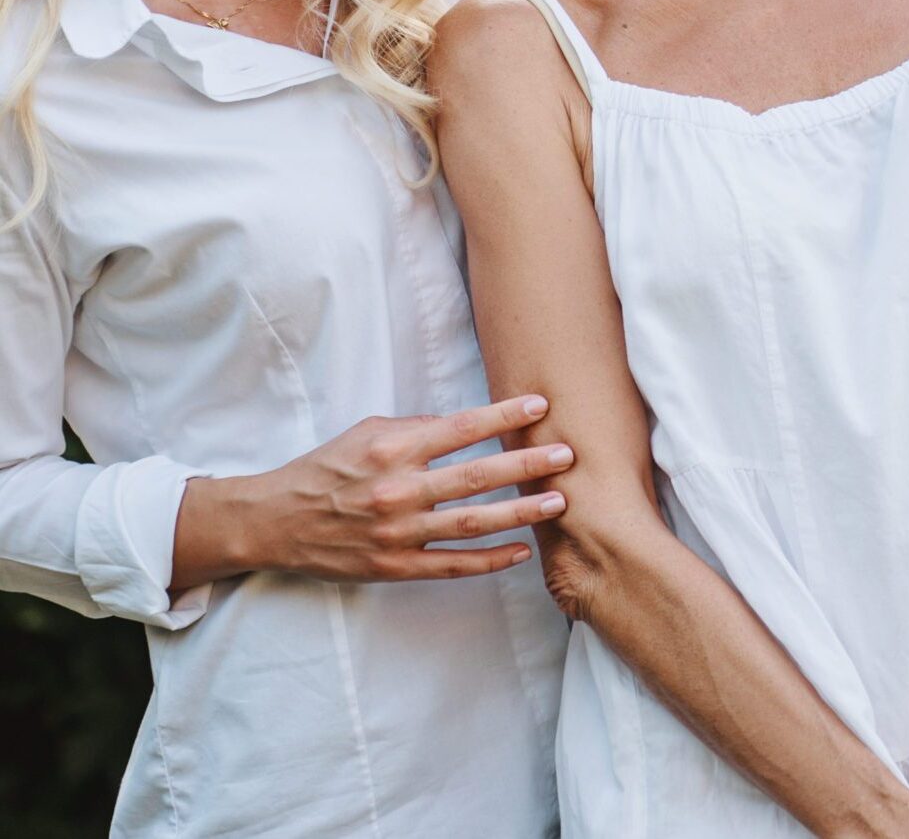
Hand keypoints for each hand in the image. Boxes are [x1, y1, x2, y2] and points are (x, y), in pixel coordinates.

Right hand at [175, 395, 574, 587]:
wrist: (275, 521)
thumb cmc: (327, 468)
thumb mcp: (367, 432)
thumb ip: (416, 429)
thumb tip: (463, 425)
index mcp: (393, 450)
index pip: (461, 429)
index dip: (503, 417)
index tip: (541, 407)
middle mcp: (399, 490)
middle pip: (475, 477)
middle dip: (525, 466)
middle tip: (566, 456)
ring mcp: (397, 533)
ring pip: (470, 524)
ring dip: (519, 513)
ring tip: (559, 502)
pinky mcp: (393, 567)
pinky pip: (449, 566)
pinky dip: (488, 562)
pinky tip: (521, 551)